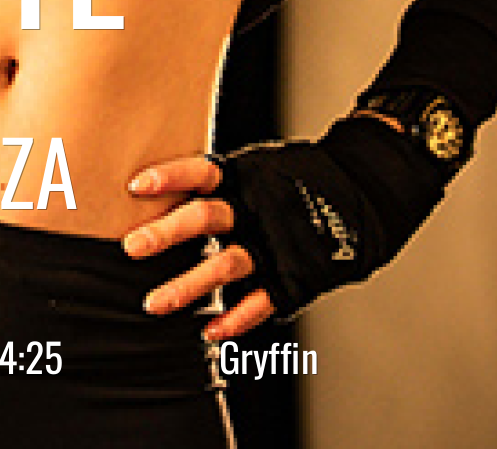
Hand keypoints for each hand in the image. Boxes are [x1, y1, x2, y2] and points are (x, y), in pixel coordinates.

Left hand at [124, 118, 453, 335]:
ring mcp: (276, 243)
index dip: (169, 177)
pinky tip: (209, 331)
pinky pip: (262, 301)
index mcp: (246, 175)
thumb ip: (221, 180)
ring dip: (186, 286)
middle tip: (129, 247)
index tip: (134, 185)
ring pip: (226, 265)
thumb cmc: (298, 177)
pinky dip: (235, 318)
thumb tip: (158, 185)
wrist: (367, 190)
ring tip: (152, 304)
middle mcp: (257, 208)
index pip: (202, 171)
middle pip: (207, 218)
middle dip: (165, 233)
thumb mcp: (260, 164)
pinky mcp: (296, 276)